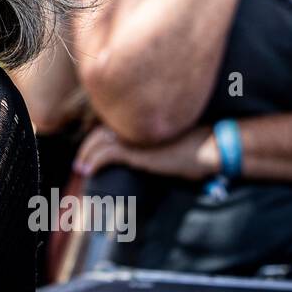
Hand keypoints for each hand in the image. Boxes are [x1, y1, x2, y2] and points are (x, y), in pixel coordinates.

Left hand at [75, 124, 218, 180]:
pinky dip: (94, 162)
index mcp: (143, 120)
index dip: (98, 138)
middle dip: (88, 147)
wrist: (211, 148)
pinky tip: (88, 171)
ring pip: (99, 142)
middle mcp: (136, 125)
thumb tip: (144, 155)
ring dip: (86, 155)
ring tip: (81, 168)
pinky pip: (107, 154)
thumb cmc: (197, 147)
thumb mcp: (170, 143)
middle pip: (100, 132)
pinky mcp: (137, 151)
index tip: (90, 151)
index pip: (112, 126)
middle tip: (80, 162)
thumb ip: (153, 144)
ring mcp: (135, 136)